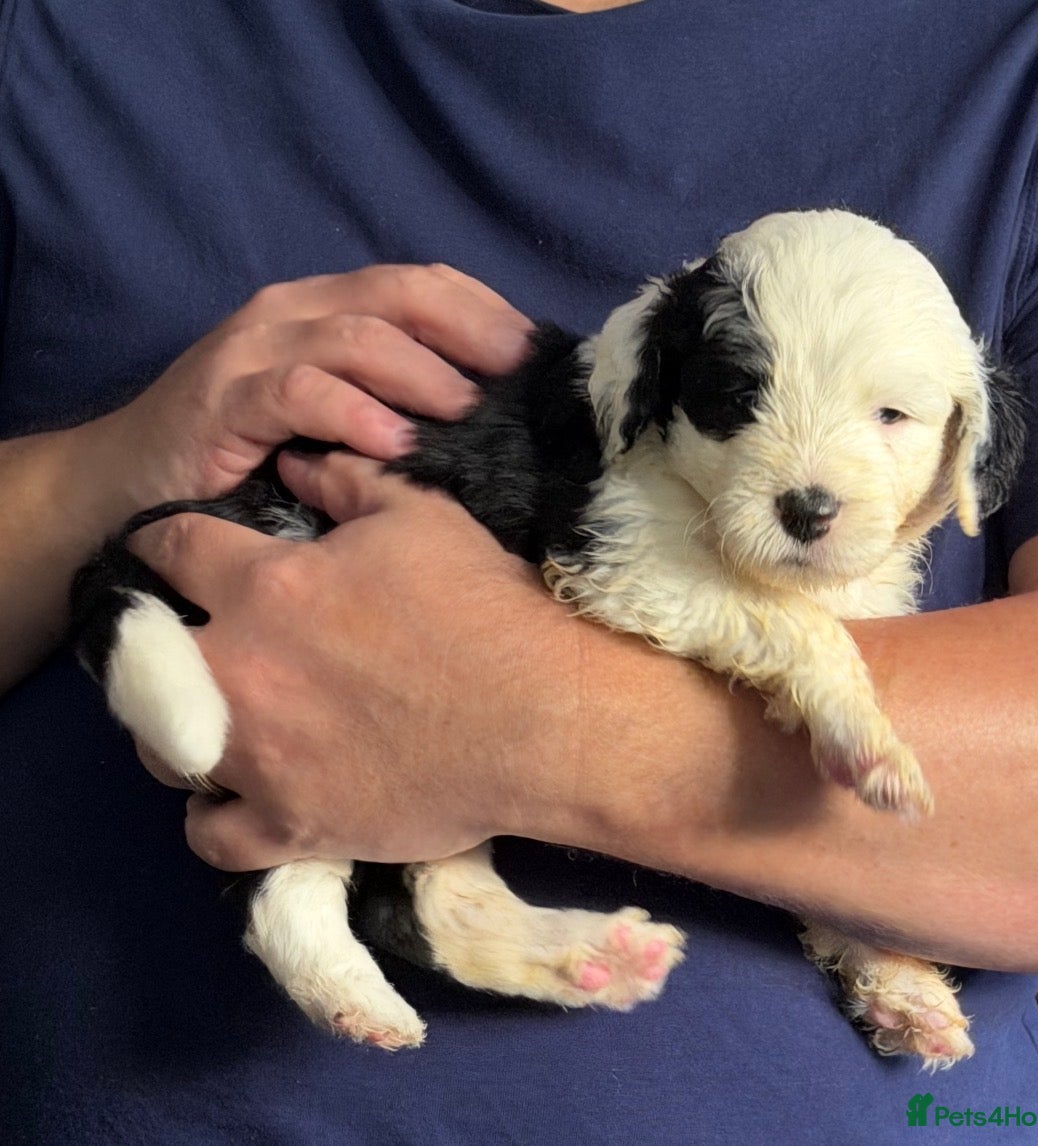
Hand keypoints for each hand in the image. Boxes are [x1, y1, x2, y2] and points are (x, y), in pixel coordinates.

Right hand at [98, 264, 531, 507]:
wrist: (126, 479)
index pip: (421, 285)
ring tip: (466, 411)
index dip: (484, 310)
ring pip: (356, 337)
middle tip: (519, 375)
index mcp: (326, 308)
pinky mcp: (226, 399)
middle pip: (400, 295)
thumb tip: (485, 408)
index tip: (536, 353)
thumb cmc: (246, 451)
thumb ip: (391, 396)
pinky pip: (302, 393)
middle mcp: (294, 311)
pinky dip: (354, 413)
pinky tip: (393, 443)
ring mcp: (256, 350)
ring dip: (421, 374)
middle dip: (471, 330)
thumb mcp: (330, 414)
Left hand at [126, 459, 586, 870]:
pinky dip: (214, 816)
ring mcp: (258, 758)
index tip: (172, 551)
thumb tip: (294, 460)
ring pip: (163, 747)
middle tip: (192, 641)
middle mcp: (241, 671)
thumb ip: (346, 481)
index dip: (164, 543)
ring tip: (217, 720)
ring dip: (179, 727)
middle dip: (155, 641)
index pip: (170, 549)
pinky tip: (239, 795)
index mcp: (266, 586)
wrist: (543, 717)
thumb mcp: (423, 518)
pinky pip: (209, 836)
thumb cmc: (484, 608)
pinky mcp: (288, 825)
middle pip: (141, 656)